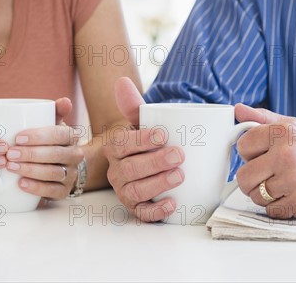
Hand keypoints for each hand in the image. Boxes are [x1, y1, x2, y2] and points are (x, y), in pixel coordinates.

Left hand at [5, 97, 84, 199]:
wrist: (60, 165)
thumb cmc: (49, 141)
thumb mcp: (52, 124)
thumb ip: (55, 111)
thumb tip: (64, 101)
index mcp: (71, 136)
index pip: (59, 134)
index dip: (39, 136)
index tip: (18, 137)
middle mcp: (75, 155)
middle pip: (56, 155)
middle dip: (31, 154)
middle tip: (10, 153)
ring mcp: (71, 174)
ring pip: (54, 173)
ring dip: (31, 170)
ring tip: (12, 167)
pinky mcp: (64, 191)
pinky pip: (53, 191)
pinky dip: (36, 188)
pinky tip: (21, 184)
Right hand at [104, 77, 184, 221]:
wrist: (149, 163)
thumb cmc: (146, 143)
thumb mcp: (140, 124)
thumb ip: (134, 104)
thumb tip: (122, 81)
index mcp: (115, 147)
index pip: (121, 144)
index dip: (141, 140)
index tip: (163, 135)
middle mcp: (116, 170)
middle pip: (130, 169)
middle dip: (155, 162)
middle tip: (179, 155)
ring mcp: (125, 191)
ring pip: (136, 191)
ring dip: (158, 184)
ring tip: (180, 176)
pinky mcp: (136, 208)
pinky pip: (142, 213)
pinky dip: (156, 211)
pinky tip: (172, 203)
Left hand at [235, 104, 295, 218]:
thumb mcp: (293, 125)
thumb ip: (262, 118)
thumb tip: (237, 110)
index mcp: (284, 132)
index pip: (242, 146)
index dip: (248, 153)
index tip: (259, 155)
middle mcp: (288, 155)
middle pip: (243, 176)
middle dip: (252, 177)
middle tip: (266, 174)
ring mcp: (294, 181)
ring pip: (255, 196)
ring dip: (264, 193)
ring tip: (281, 183)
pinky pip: (271, 210)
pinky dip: (278, 206)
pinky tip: (291, 194)